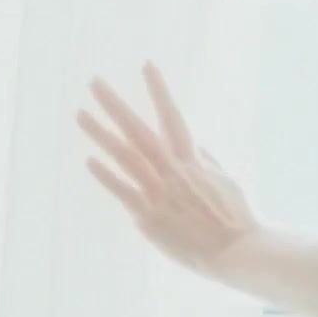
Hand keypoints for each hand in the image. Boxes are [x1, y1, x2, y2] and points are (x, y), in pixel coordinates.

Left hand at [76, 62, 256, 278]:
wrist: (237, 251)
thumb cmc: (236, 217)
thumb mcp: (226, 181)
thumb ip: (206, 162)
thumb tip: (195, 144)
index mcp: (193, 160)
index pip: (171, 116)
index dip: (158, 90)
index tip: (147, 65)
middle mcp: (173, 171)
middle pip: (138, 130)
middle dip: (115, 104)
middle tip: (94, 82)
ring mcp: (159, 193)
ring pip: (125, 156)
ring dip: (101, 133)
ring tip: (80, 112)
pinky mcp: (149, 217)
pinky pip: (124, 191)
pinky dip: (107, 175)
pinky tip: (89, 159)